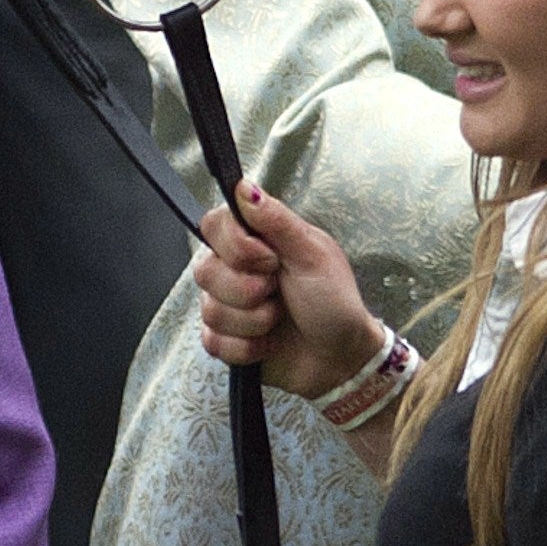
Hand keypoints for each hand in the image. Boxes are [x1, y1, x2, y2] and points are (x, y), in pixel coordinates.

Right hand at [192, 181, 382, 399]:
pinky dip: (247, 347)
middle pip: (204, 270)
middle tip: (278, 292)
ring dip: (253, 321)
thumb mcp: (313, 255)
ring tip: (279, 319)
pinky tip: (269, 343)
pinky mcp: (227, 340)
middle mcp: (237, 270)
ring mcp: (230, 306)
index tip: (269, 259)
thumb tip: (244, 186)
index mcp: (258, 241)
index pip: (214, 224)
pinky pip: (213, 343)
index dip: (235, 246)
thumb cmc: (335, 304)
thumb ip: (276, 220)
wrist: (341, 359)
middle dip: (247, 290)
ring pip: (210, 310)